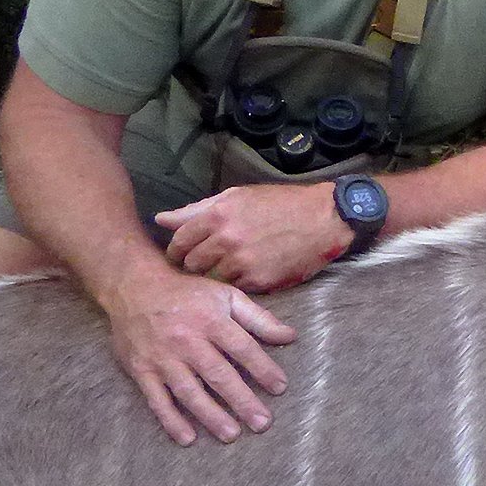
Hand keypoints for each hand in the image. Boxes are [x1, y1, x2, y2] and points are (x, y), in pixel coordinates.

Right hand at [103, 266, 298, 444]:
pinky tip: (187, 438)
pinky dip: (170, 419)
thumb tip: (291, 336)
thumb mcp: (226, 296)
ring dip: (210, 415)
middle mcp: (186, 340)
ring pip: (188, 390)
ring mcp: (162, 357)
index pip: (242, 348)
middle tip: (262, 423)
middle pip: (218, 374)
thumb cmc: (188, 295)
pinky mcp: (141, 370)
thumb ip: (259, 318)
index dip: (263, 368)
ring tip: (231, 435)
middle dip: (241, 400)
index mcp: (210, 320)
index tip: (280, 388)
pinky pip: (156, 399)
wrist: (134, 288)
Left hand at [157, 184, 352, 292]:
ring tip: (228, 269)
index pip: (178, 242)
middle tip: (205, 264)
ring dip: (216, 276)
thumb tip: (161, 219)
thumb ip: (196, 210)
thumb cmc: (280, 204)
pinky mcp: (259, 281)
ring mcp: (242, 263)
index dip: (176, 251)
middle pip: (191, 264)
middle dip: (194, 265)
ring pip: (211, 280)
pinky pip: (235, 288)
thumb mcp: (237, 197)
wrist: (324, 219)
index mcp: (216, 215)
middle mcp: (225, 240)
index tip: (183, 255)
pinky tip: (249, 272)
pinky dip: (238, 283)